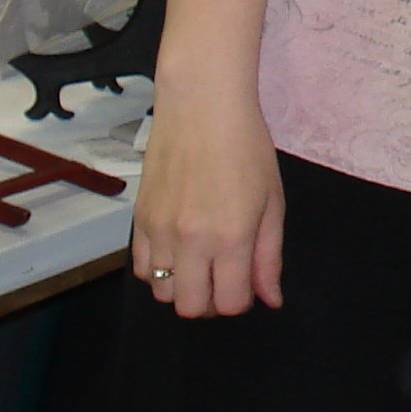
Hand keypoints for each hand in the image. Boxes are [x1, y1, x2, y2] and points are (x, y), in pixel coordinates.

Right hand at [130, 72, 285, 316]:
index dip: (242, 301)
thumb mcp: (272, 202)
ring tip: (200, 262)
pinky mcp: (138, 218)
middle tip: (224, 278)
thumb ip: (269, 257)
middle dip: (212, 302)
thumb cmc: (246, 146)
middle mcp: (190, 239)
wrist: (201, 104)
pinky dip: (158, 269)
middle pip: (191, 308)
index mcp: (231, 236)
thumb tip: (271, 299)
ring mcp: (159, 230)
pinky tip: (177, 249)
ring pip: (161, 292)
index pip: (230, 303)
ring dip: (183, 287)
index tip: (247, 283)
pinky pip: (140, 268)